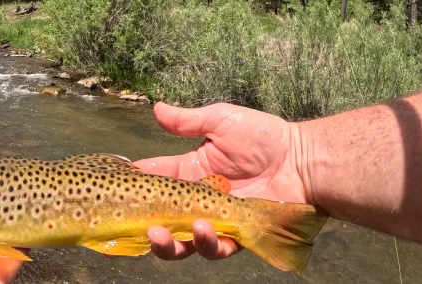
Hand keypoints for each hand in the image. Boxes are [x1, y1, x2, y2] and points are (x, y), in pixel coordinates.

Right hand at [134, 102, 307, 260]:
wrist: (303, 159)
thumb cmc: (264, 137)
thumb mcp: (220, 120)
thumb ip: (186, 121)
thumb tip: (155, 108)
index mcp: (190, 173)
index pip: (156, 181)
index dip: (136, 186)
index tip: (118, 189)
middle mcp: (198, 201)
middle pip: (163, 220)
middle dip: (147, 226)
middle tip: (142, 224)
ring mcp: (216, 221)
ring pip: (183, 242)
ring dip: (169, 243)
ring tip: (163, 233)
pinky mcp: (236, 236)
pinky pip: (215, 248)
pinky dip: (205, 243)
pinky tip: (204, 229)